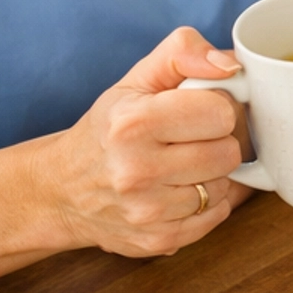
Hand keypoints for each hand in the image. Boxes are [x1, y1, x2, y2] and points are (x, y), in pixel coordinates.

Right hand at [41, 29, 249, 257]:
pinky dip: (206, 204)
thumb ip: (183, 52)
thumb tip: (230, 65)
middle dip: (216, 141)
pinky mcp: (158, 240)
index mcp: (133, 123)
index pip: (220, 113)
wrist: (62, 190)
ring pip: (225, 187)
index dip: (215, 108)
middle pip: (228, 153)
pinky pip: (217, 217)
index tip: (196, 111)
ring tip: (180, 166)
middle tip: (189, 140)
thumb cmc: (107, 129)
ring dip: (211, 175)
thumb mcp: (135, 79)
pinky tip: (178, 191)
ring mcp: (148, 212)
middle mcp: (137, 171)